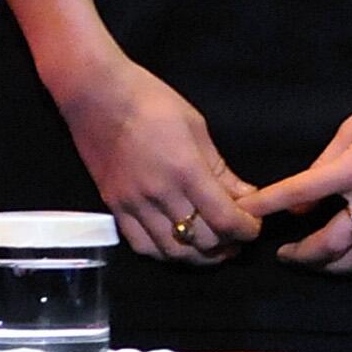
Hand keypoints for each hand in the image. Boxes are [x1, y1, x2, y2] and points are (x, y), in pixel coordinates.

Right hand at [55, 56, 259, 263]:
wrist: (97, 96)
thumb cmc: (153, 101)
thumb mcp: (197, 128)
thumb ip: (220, 169)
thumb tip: (245, 196)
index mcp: (186, 171)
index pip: (224, 219)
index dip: (246, 230)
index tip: (254, 227)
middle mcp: (159, 195)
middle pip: (201, 240)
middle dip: (227, 244)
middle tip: (237, 237)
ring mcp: (133, 205)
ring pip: (171, 251)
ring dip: (197, 255)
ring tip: (212, 247)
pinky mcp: (114, 208)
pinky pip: (141, 245)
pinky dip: (165, 253)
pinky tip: (178, 245)